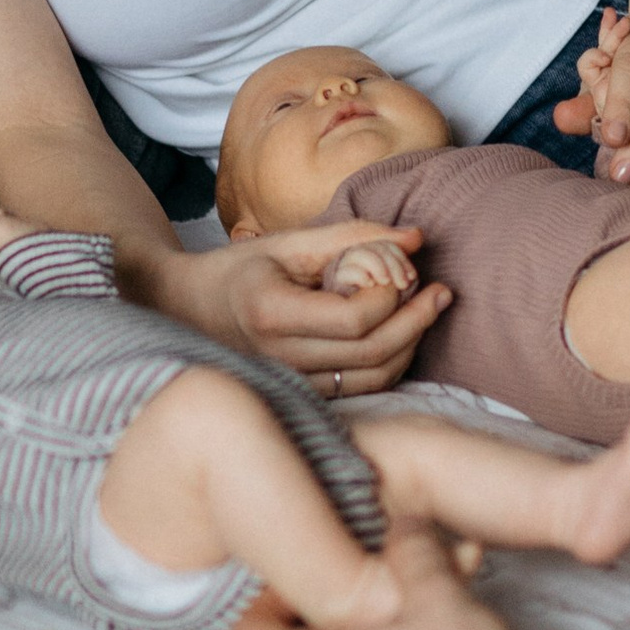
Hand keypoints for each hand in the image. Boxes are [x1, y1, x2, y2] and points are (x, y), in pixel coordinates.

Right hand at [145, 223, 450, 393]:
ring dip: (410, 344)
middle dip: (416, 321)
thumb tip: (417, 237)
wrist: (187, 310)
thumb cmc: (237, 269)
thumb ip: (352, 236)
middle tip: (442, 292)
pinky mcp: (301, 394)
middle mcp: (279, 357)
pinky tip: (403, 334)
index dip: (390, 298)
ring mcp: (289, 382)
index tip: (402, 271)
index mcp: (271, 314)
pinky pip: (361, 387)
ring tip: (429, 308)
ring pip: (373, 377)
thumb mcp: (289, 243)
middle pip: (370, 353)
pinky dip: (391, 363)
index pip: (353, 319)